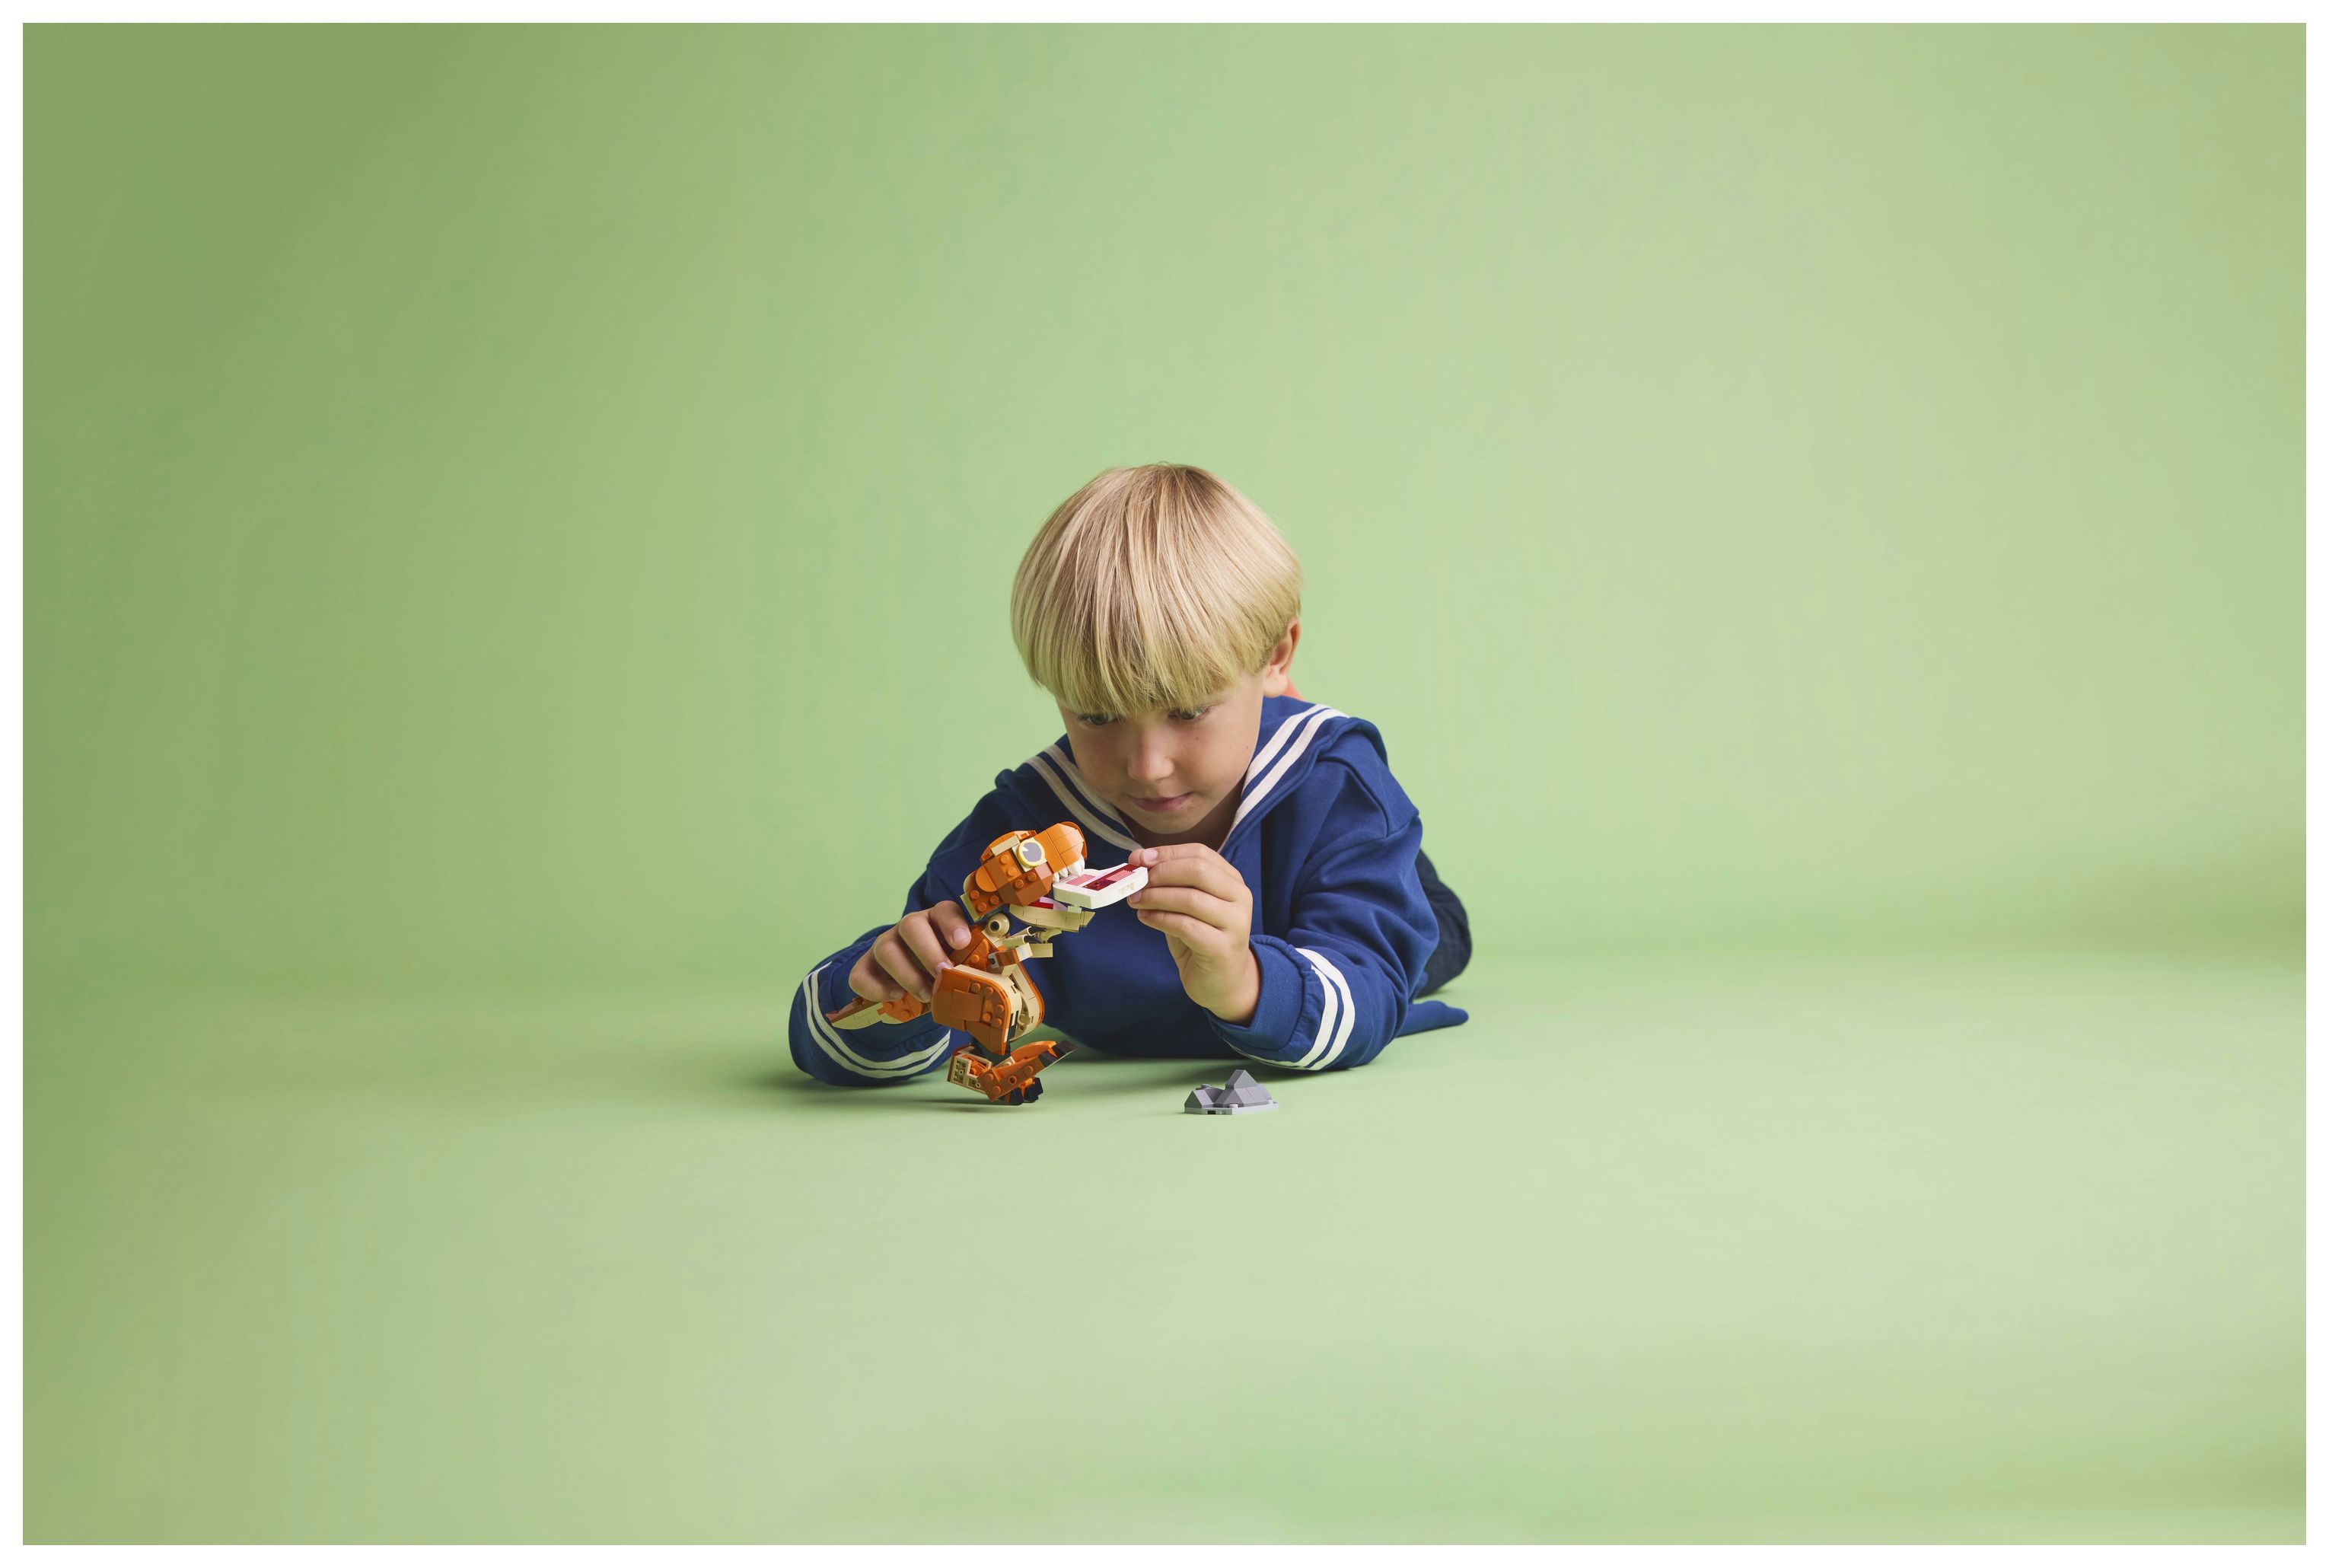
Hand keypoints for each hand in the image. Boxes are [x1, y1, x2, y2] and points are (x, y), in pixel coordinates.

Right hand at [849, 900, 971, 1004]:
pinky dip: (877, 988)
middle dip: (927, 951)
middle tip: (942, 974)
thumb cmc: (944, 970)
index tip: (962, 942)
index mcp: (936, 921)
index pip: (944, 911)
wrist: (913, 981)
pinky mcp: (866, 966)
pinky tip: (896, 996)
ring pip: (885, 949)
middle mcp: (909, 928)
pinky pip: (861, 974)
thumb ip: (973, 964)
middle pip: (910, 925)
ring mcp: (885, 945)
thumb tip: (995, 979)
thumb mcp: (960, 963)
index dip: (953, 924)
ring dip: (907, 974)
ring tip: (926, 994)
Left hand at [1127, 844, 1260, 1024]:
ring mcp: (1235, 923)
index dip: (1167, 853)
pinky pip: (1185, 926)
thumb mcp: (1186, 906)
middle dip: (1160, 873)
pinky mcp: (1223, 948)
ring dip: (1155, 896)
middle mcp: (1239, 897)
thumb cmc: (1201, 939)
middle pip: (1198, 870)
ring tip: (1135, 901)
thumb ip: (1170, 884)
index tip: (1138, 858)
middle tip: (1136, 882)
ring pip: (1190, 898)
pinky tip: (1145, 918)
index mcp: (1232, 880)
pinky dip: (1160, 918)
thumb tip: (1138, 860)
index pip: (1200, 853)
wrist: (1223, 982)